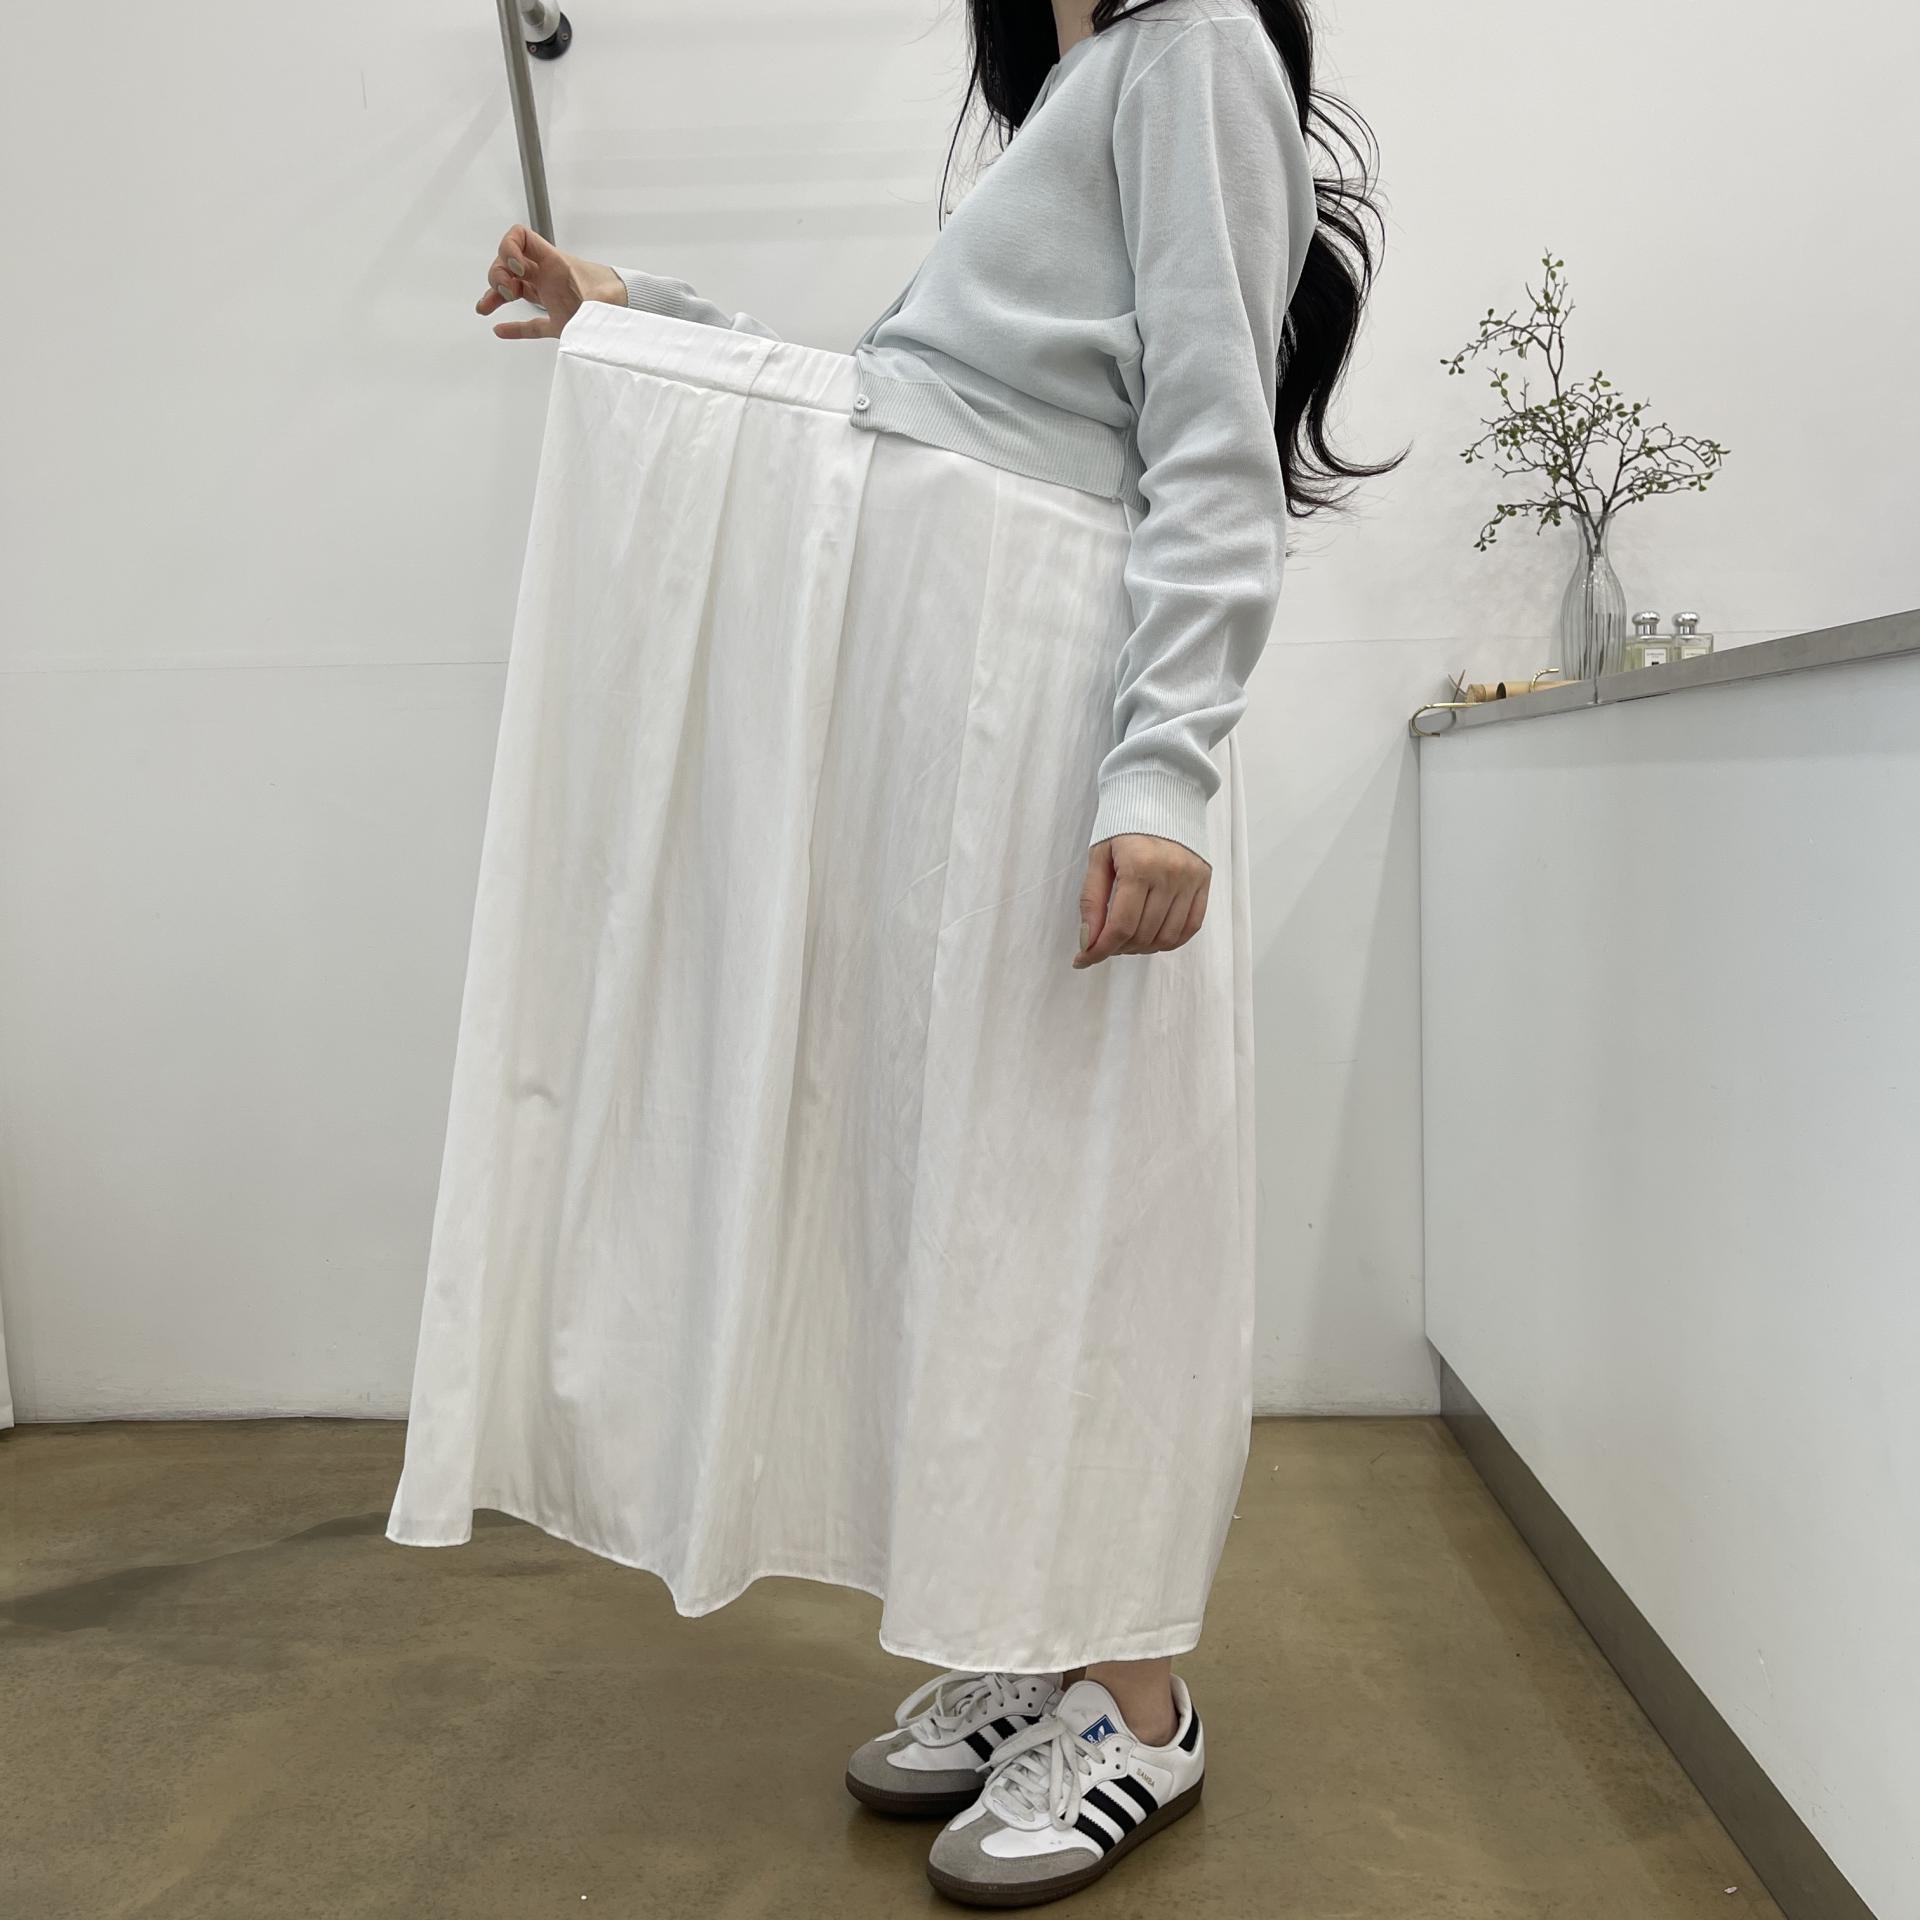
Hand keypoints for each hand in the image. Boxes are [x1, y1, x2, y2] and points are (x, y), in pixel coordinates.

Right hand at [476, 225, 624, 338]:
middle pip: (508, 263)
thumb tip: (583, 320)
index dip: (509, 247)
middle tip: (508, 291)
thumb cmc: (619, 297)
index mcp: (554, 262)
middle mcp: (548, 276)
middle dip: (498, 273)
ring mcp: (551, 297)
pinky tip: (500, 330)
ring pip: (514, 289)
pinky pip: (530, 324)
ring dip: (496, 295)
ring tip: (486, 308)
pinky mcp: (559, 322)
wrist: (634, 309)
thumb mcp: (601, 297)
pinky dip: (514, 327)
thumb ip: (590, 306)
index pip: (520, 237)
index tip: (517, 268)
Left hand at [1074, 834, 1209, 968]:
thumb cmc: (1123, 822)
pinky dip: (1169, 940)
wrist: (1161, 791)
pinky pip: (1191, 926)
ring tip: (1125, 938)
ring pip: (1166, 937)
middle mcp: (1170, 875)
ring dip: (1142, 947)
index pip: (1120, 926)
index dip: (1099, 950)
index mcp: (1139, 866)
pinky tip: (1151, 937)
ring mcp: (1191, 879)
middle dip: (1117, 948)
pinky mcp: (1204, 881)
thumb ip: (1091, 900)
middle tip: (1103, 943)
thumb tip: (1088, 941)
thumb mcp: (1098, 856)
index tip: (1083, 959)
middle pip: (1142, 935)